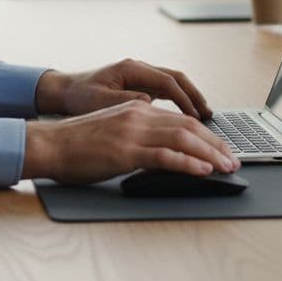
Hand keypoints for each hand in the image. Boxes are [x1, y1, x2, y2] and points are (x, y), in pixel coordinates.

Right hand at [22, 100, 239, 183]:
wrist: (48, 144)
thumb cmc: (75, 143)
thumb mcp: (112, 131)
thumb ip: (137, 135)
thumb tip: (161, 150)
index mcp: (137, 110)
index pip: (181, 120)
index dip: (206, 135)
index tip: (222, 149)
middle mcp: (139, 116)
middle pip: (188, 127)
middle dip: (216, 145)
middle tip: (233, 160)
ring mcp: (132, 133)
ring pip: (183, 139)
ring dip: (210, 154)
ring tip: (226, 167)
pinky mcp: (125, 151)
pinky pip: (165, 156)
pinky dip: (188, 163)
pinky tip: (203, 171)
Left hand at [34, 59, 213, 119]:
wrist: (65, 91)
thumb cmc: (79, 96)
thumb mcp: (100, 100)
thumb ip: (125, 101)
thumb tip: (148, 102)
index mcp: (131, 69)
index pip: (167, 82)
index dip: (184, 100)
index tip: (195, 117)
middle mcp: (139, 68)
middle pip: (176, 78)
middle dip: (194, 96)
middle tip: (208, 115)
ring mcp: (140, 76)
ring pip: (173, 84)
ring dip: (189, 98)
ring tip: (203, 117)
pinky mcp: (138, 85)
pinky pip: (165, 91)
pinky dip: (178, 102)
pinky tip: (185, 117)